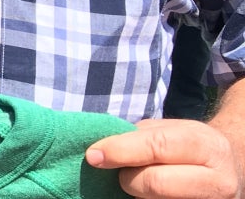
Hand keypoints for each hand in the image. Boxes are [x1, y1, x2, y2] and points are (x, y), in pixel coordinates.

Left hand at [87, 118, 242, 197]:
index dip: (120, 150)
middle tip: (124, 173)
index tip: (93, 155)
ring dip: (136, 195)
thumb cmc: (188, 147)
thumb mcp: (172, 131)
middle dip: (128, 178)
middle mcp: (219, 181)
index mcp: (209, 147)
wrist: (228, 171)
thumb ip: (139, 137)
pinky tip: (150, 196)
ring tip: (143, 183)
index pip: (158, 147)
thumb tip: (101, 151)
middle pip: (155, 183)